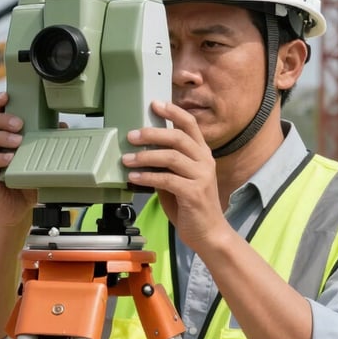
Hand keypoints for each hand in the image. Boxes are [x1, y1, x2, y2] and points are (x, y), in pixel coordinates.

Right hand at [0, 91, 36, 227]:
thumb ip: (47, 143)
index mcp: (1, 135)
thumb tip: (62, 125)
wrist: (17, 209)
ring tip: (18, 141)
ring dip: (2, 137)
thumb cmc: (25, 182)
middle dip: (3, 119)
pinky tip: (9, 158)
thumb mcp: (39, 160)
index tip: (7, 95)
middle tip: (20, 123)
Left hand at [121, 100, 226, 250]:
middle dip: (151, 134)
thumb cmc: (192, 208)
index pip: (190, 125)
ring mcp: (201, 176)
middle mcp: (205, 161)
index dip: (173, 112)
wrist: (209, 234)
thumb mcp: (180, 181)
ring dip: (145, 156)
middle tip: (132, 136)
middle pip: (178, 137)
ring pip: (171, 157)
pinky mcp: (194, 193)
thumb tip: (143, 154)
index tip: (155, 104)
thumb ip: (167, 167)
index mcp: (203, 154)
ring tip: (127, 159)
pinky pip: (167, 179)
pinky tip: (134, 178)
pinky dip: (147, 177)